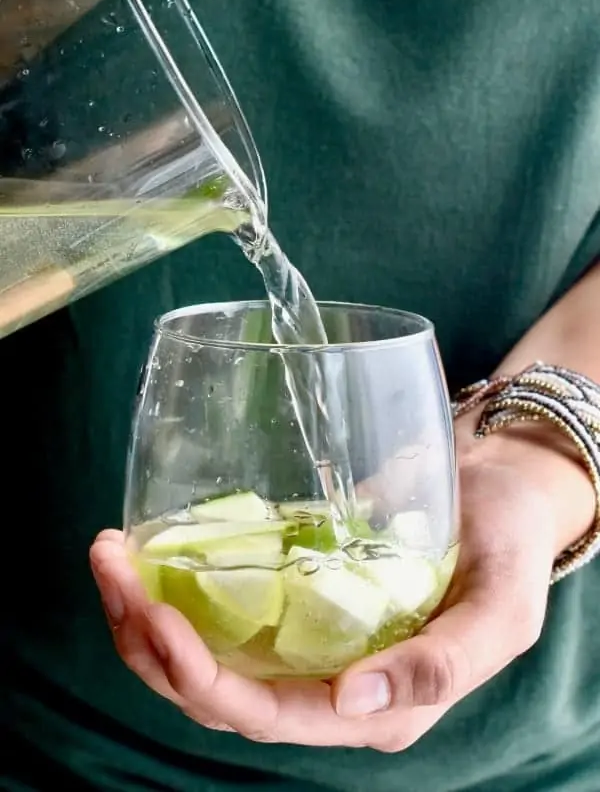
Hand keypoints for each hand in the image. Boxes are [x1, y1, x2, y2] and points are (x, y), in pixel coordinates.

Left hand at [90, 426, 590, 751]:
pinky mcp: (294, 590)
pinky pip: (223, 603)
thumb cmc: (511, 548)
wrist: (503, 492)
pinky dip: (177, 581)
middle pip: (216, 688)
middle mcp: (327, 682)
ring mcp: (305, 636)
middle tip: (112, 567)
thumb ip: (443, 665)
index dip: (201, 678)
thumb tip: (353, 703)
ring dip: (147, 611)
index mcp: (374, 705)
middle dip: (150, 639)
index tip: (157, 616)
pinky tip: (147, 545)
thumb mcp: (502, 610)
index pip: (267, 716)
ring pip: (206, 648)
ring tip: (111, 554)